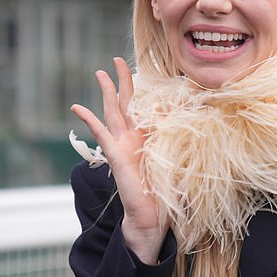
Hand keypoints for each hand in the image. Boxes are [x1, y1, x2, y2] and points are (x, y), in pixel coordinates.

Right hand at [71, 57, 166, 263]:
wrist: (152, 216)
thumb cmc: (165, 193)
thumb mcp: (177, 160)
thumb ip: (182, 141)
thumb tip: (199, 122)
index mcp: (146, 138)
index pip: (143, 108)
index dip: (141, 90)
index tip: (141, 70)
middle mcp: (131, 139)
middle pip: (124, 103)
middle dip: (121, 81)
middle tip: (115, 60)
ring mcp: (121, 146)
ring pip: (112, 112)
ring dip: (106, 92)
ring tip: (100, 73)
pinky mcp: (115, 156)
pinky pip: (101, 134)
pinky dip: (89, 120)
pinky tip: (77, 107)